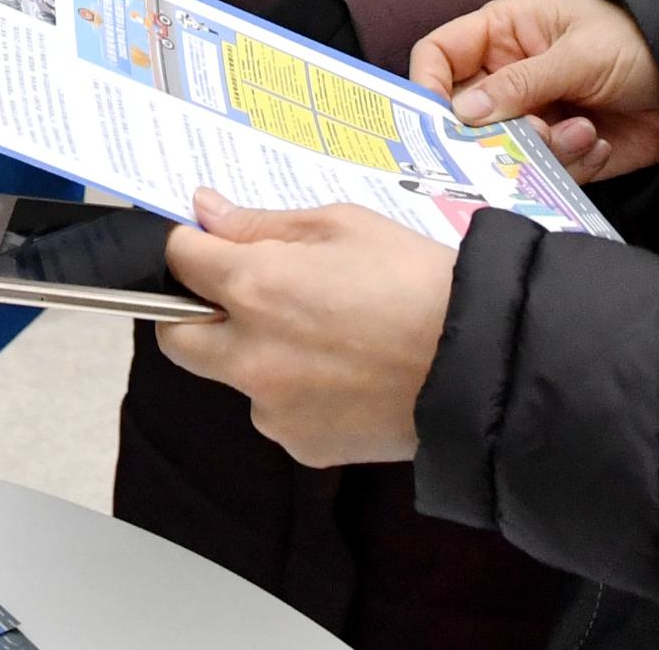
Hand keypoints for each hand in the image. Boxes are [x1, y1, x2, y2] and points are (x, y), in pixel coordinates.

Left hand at [156, 191, 456, 466]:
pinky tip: (344, 372)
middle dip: (190, 311)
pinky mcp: (301, 445)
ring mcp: (273, 409)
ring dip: (252, 354)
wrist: (482, 366)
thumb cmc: (419, 283)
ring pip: (232, 377)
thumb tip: (207, 212)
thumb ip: (263, 224)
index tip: (201, 242)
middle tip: (234, 293)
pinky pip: (276, 412)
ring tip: (323, 335)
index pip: (178, 260)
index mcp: (256, 288)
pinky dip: (294, 392)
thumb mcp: (343, 225)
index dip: (187, 244)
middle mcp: (250, 355)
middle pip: (176, 336)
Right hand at [411, 0, 658, 182]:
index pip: (439, 54)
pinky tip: (600, 141)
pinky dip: (571, 162)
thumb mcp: (576, 56)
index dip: (427, 84)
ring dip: (543, 148)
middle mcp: (509, 75)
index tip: (437, 120)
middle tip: (533, 134)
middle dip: (495, 132)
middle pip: (466, 114)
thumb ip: (518, 85)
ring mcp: (533, 115)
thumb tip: (460, 113)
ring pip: (503, 149)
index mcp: (503, 32)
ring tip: (584, 132)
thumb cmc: (635, 44)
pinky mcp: (559, 150)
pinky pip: (541, 170)